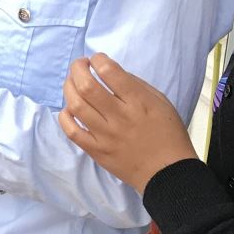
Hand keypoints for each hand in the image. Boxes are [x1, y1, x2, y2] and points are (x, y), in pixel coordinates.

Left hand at [58, 54, 196, 193]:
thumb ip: (135, 85)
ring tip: (72, 83)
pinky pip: (72, 132)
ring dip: (69, 88)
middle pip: (87, 86)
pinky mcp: (96, 151)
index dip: (98, 59)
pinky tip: (69, 109)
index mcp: (138, 102)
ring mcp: (105, 136)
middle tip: (80, 65)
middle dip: (78, 69)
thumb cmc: (167, 134)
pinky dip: (65, 116)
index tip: (97, 59)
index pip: (109, 72)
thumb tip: (109, 73)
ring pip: (76, 106)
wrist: (168, 173)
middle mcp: (120, 117)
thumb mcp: (160, 102)